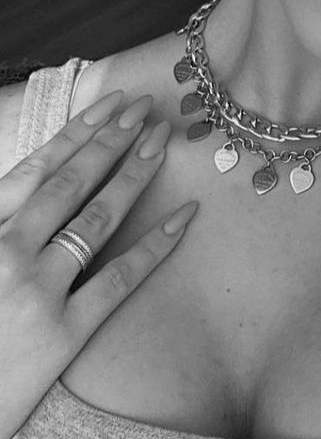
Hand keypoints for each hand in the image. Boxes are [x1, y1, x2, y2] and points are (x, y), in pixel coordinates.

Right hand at [0, 92, 196, 438]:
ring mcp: (38, 292)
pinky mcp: (63, 334)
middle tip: (147, 110)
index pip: (38, 169)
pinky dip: (156, 245)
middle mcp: (7, 253)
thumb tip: (33, 181)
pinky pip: (119, 279)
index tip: (112, 104)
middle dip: (114, 141)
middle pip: (73, 184)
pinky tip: (184, 217)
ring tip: (163, 144)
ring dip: (135, 175)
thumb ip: (1, 218)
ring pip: (98, 219)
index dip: (79, 132)